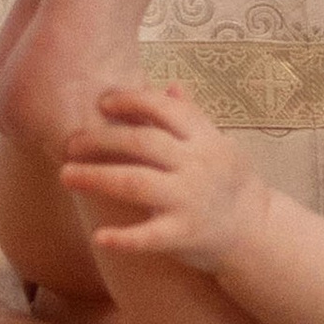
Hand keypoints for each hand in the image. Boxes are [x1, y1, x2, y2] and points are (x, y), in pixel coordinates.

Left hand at [59, 82, 257, 264]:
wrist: (256, 231)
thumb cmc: (230, 183)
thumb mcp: (218, 144)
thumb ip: (192, 117)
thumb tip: (170, 85)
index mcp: (204, 139)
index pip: (165, 109)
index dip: (132, 101)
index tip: (103, 103)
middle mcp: (197, 165)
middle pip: (142, 143)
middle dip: (100, 140)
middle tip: (70, 144)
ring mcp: (190, 200)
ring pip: (136, 183)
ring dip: (96, 178)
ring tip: (66, 175)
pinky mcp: (185, 235)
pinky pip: (150, 236)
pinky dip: (124, 237)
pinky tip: (98, 236)